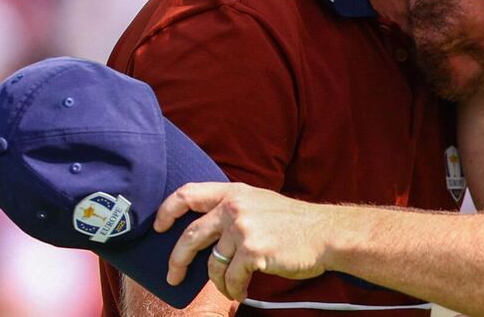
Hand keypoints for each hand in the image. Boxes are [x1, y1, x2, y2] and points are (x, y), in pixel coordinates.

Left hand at [154, 182, 332, 301]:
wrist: (325, 234)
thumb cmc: (294, 222)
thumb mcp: (259, 201)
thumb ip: (232, 207)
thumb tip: (204, 229)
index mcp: (234, 192)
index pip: (188, 193)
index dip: (167, 210)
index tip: (158, 226)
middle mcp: (235, 207)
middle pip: (191, 235)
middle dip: (177, 259)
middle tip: (173, 275)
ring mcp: (243, 229)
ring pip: (212, 263)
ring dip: (218, 282)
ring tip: (228, 288)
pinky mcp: (253, 251)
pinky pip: (231, 278)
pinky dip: (233, 289)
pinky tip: (241, 292)